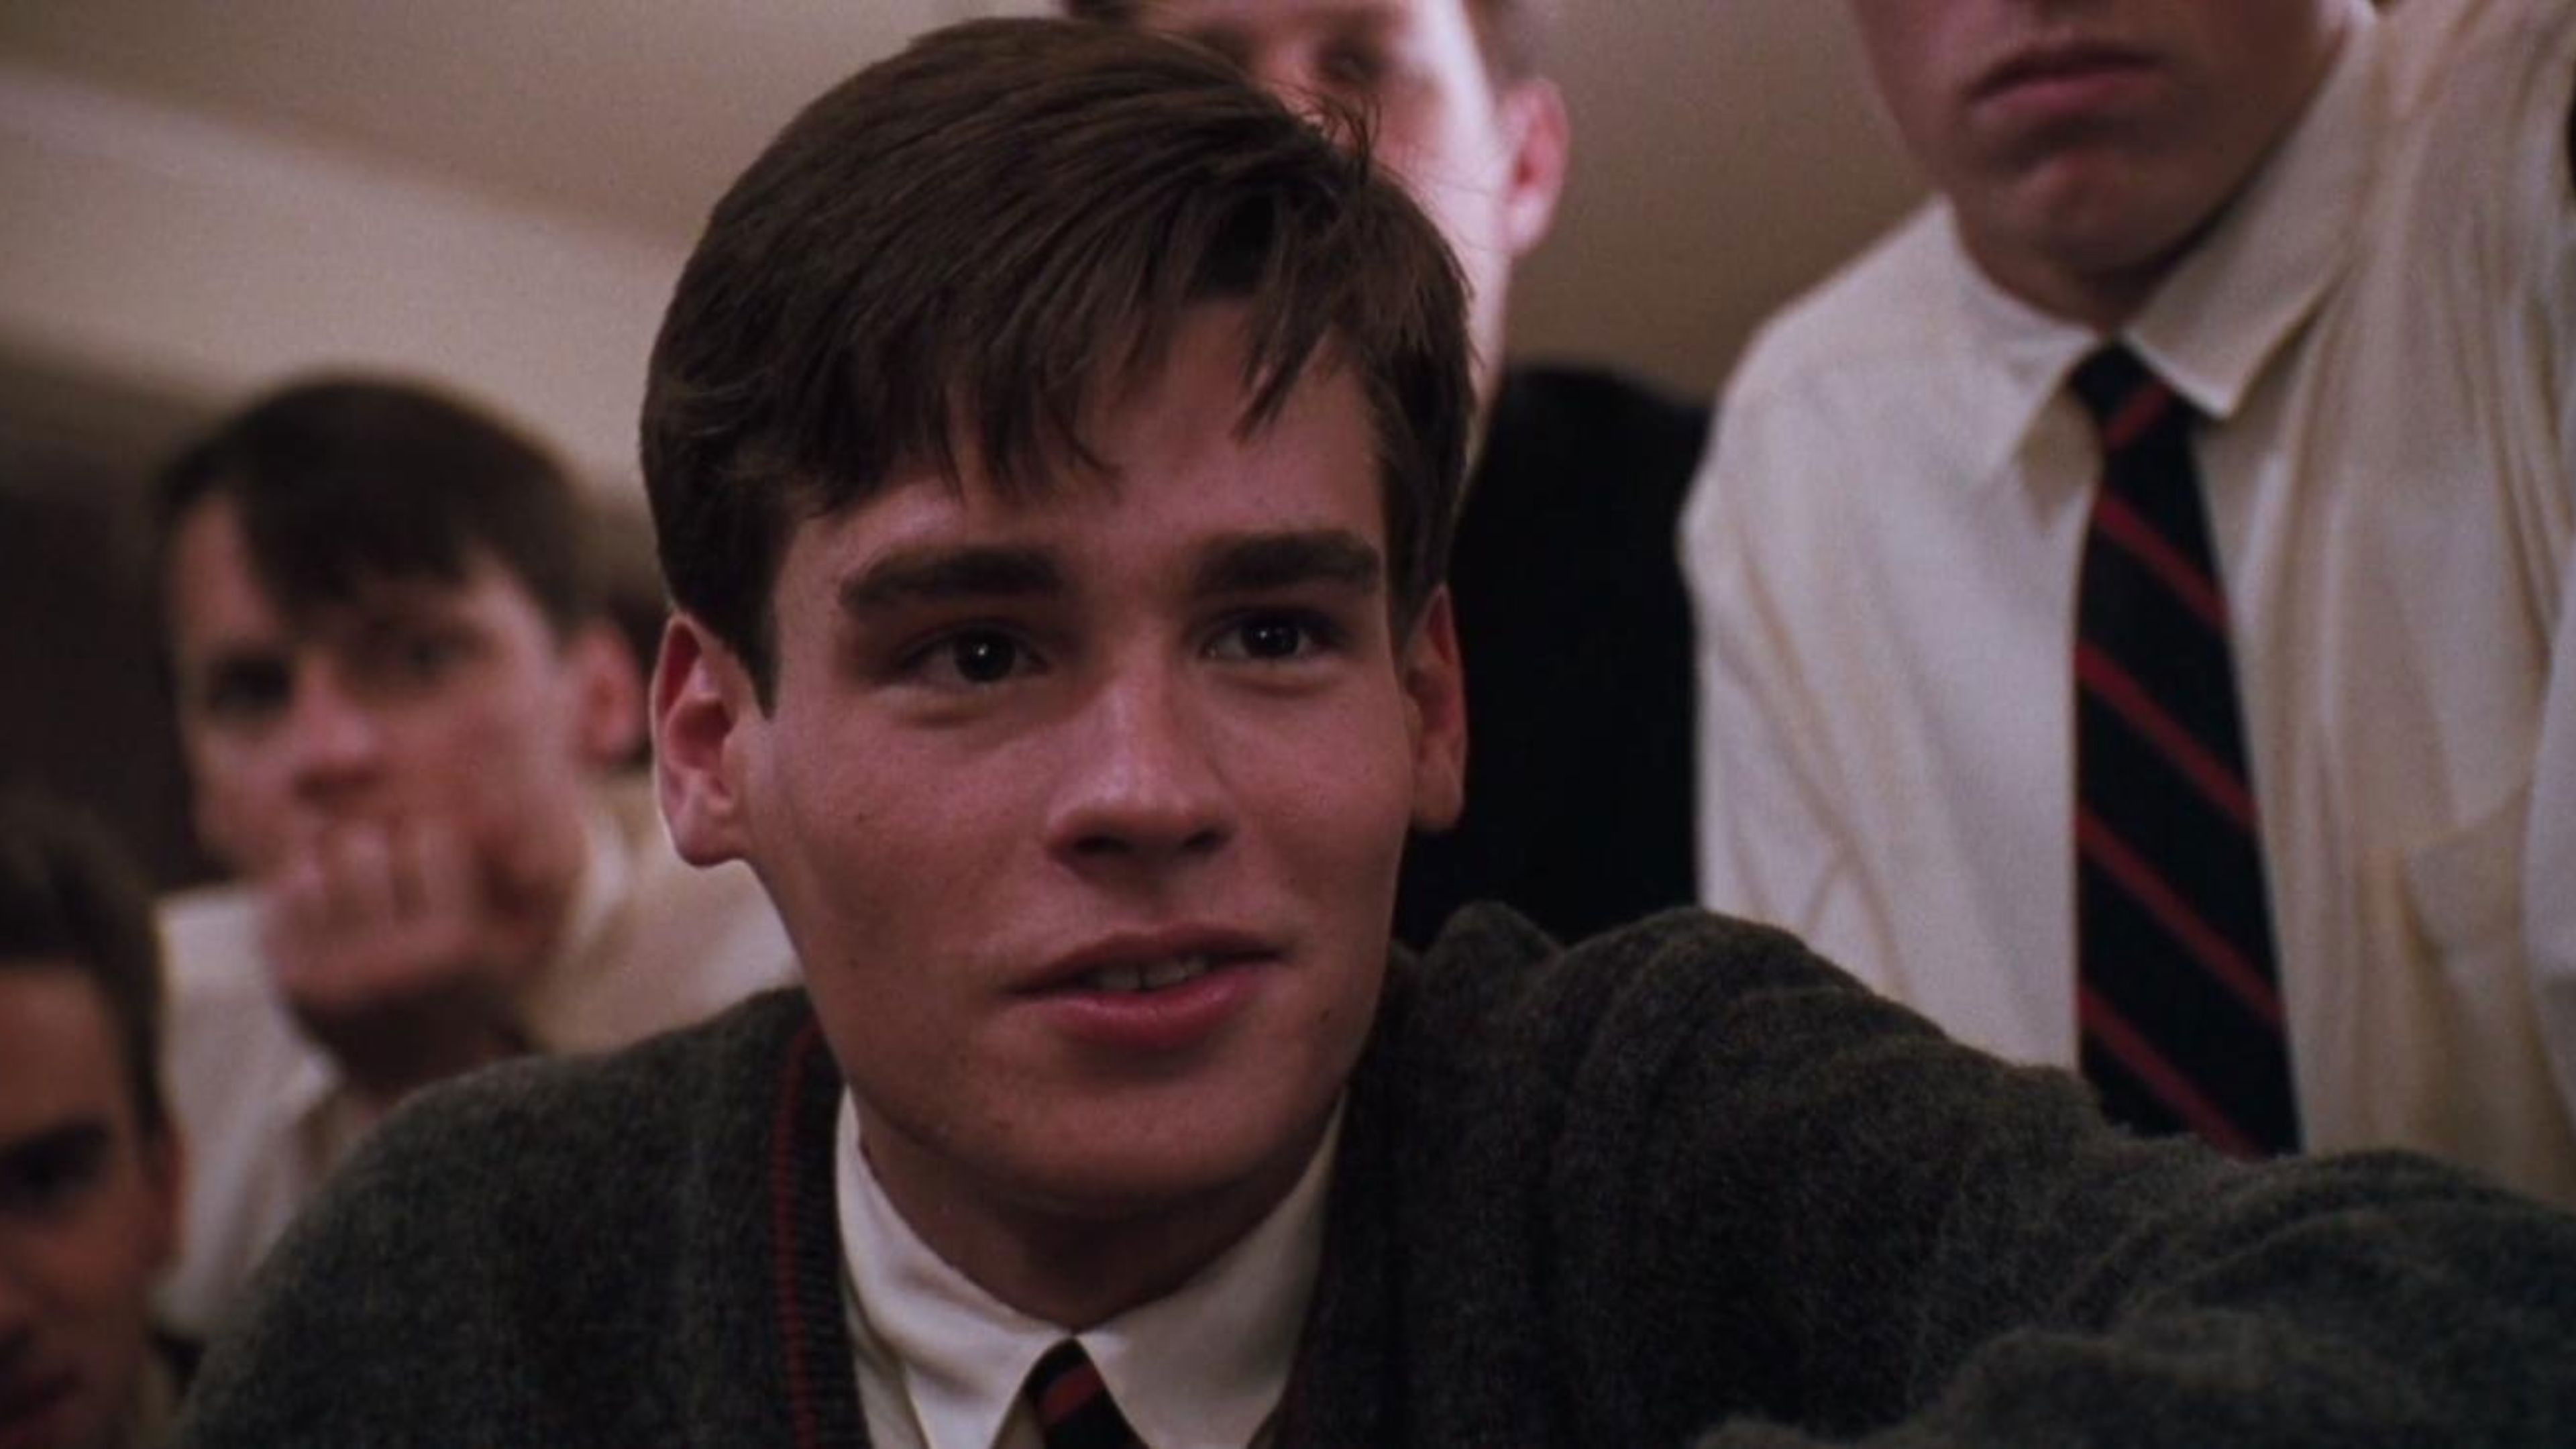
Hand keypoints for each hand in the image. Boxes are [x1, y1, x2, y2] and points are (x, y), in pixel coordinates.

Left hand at [258, 818, 535, 1109]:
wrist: (415, 1077)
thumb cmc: (465, 986)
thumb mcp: (503, 935)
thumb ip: (503, 869)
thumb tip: (462, 793)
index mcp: (452, 948)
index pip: (429, 838)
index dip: (433, 845)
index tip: (438, 871)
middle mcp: (391, 965)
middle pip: (365, 845)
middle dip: (381, 849)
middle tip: (392, 876)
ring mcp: (332, 974)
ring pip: (319, 862)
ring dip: (341, 866)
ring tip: (363, 896)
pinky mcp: (289, 982)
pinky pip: (287, 893)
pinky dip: (310, 892)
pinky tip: (333, 920)